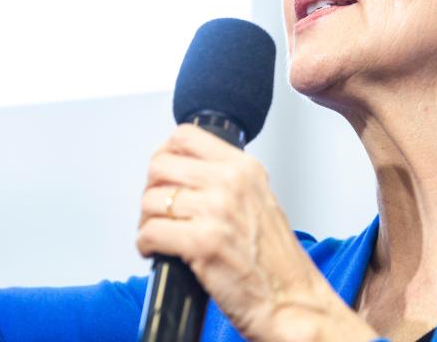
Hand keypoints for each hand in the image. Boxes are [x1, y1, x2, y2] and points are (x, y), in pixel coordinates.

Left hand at [136, 125, 376, 341]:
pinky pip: (151, 232)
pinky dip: (146, 244)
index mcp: (245, 169)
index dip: (165, 154)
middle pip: (160, 166)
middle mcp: (231, 183)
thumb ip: (227, 180)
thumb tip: (185, 173)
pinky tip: (157, 251)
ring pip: (151, 200)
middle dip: (151, 189)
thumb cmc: (275, 262)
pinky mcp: (202, 243)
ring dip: (147, 220)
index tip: (164, 174)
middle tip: (158, 208)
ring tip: (160, 234)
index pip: (185, 136)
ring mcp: (217, 212)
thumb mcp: (259, 200)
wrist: (291, 301)